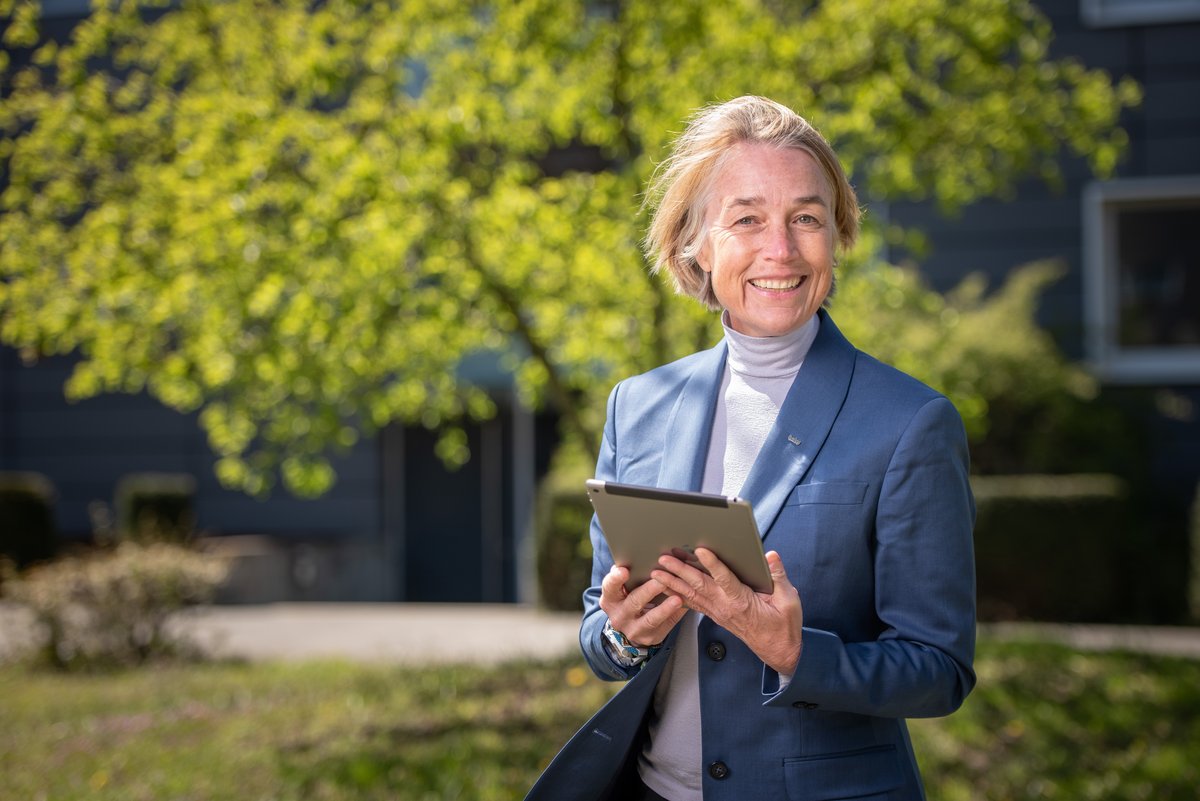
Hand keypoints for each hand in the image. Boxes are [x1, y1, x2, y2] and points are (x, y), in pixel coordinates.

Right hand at [598, 565, 687, 647]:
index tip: (624, 570)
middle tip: (661, 579)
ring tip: (677, 598)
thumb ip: (630, 574)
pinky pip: (665, 626)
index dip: (616, 579)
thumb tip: (643, 554)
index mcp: (610, 598)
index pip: (610, 587)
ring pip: (650, 619)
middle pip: (634, 602)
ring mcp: (634, 629)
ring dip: (665, 608)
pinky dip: (675, 615)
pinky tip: (684, 606)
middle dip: (648, 590)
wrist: (630, 626)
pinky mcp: (650, 637)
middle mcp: (619, 615)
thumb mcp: (624, 588)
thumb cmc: (630, 597)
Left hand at [652, 548, 802, 674]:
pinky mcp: (715, 614)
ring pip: (691, 595)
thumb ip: (779, 577)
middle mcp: (725, 606)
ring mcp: (718, 612)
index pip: (725, 579)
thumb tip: (770, 555)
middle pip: (699, 585)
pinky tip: (665, 588)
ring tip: (656, 571)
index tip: (700, 550)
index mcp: (743, 601)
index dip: (712, 564)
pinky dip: (677, 595)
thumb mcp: (789, 600)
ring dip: (673, 583)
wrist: (778, 650)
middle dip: (680, 571)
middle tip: (664, 558)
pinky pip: (693, 603)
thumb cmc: (783, 625)